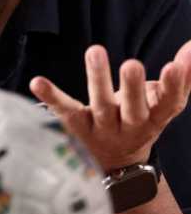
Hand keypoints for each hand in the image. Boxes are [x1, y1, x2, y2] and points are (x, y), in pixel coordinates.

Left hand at [29, 41, 190, 171]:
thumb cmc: (141, 119)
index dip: (173, 86)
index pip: (169, 104)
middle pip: (133, 108)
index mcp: (155, 119)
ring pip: (101, 106)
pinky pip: (63, 111)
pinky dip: (51, 96)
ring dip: (98, 78)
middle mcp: (130, 127)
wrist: (116, 162)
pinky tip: (37, 81)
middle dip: (133, 87)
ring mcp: (102, 129)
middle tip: (133, 64)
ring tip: (95, 50)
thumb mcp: (164, 103)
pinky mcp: (76, 127)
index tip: (173, 66)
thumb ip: (181, 76)